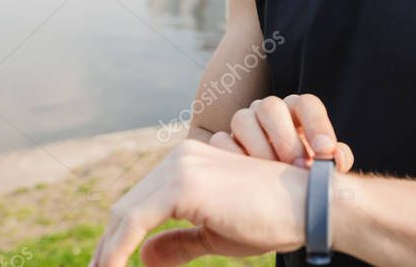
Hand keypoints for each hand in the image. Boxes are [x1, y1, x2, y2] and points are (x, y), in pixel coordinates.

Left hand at [89, 140, 307, 266]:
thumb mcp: (215, 234)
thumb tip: (144, 257)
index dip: (119, 239)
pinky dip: (115, 252)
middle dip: (108, 248)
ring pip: (124, 215)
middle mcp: (180, 157)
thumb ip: (179, 242)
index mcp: (188, 164)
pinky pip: (133, 223)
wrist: (307, 207)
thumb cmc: (270, 219)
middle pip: (126, 207)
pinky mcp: (182, 185)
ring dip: (108, 253)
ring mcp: (181, 167)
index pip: (140, 203)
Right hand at [209, 93, 354, 172]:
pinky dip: (234, 159)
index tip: (326, 151)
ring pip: (242, 120)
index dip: (317, 125)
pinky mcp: (222, 142)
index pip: (307, 104)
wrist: (274, 192)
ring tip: (273, 174)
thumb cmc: (304, 171)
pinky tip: (248, 179)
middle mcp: (269, 111)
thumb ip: (334, 158)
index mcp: (297, 111)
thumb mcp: (322, 166)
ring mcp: (244, 124)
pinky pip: (220, 142)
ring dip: (259, 148)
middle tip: (298, 166)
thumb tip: (337, 158)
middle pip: (271, 107)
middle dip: (286, 139)